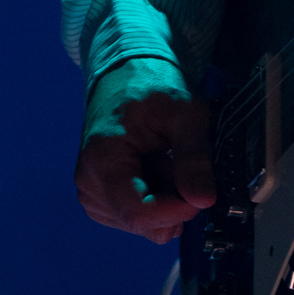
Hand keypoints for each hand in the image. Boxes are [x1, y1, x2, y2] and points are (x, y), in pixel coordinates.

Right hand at [75, 57, 214, 244]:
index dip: (177, 210)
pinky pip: (139, 215)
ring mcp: (93, 194)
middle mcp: (89, 186)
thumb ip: (193, 158)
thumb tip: (204, 200)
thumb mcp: (185, 114)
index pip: (139, 215)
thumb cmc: (152, 85)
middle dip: (174, 200)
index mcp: (102, 163)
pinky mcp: (103, 197)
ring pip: (144, 222)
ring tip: (166, 157)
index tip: (202, 191)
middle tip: (180, 160)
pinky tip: (158, 167)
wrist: (127, 72)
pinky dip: (157, 197)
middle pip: (143, 221)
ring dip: (167, 197)